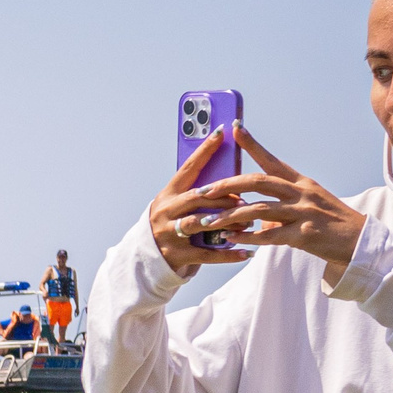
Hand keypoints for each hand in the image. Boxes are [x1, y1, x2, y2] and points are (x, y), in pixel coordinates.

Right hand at [148, 127, 253, 277]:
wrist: (144, 259)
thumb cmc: (169, 225)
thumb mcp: (175, 205)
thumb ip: (195, 193)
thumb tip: (228, 175)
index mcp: (167, 196)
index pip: (188, 169)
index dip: (204, 151)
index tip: (221, 133)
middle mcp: (165, 212)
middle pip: (198, 197)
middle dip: (223, 196)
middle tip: (245, 198)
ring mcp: (169, 234)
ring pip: (202, 223)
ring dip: (228, 221)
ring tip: (248, 222)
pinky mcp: (177, 255)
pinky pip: (207, 254)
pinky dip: (228, 254)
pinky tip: (246, 252)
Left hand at [195, 127, 365, 287]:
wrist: (359, 241)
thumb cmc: (330, 223)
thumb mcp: (306, 207)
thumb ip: (280, 208)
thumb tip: (257, 218)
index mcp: (301, 182)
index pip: (272, 160)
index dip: (252, 144)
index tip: (234, 129)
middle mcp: (301, 193)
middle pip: (259, 182)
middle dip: (227, 185)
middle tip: (203, 191)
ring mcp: (303, 212)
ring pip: (259, 209)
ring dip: (230, 216)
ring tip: (207, 223)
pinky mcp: (303, 234)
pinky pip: (269, 235)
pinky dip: (247, 237)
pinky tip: (230, 240)